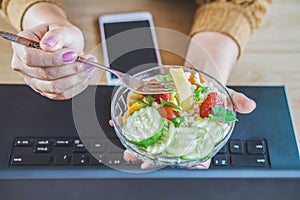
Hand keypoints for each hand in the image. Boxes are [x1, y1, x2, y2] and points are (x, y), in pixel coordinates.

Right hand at [11, 23, 95, 99]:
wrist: (65, 44)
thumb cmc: (61, 36)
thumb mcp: (61, 28)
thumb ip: (56, 35)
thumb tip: (49, 45)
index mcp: (21, 46)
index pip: (31, 58)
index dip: (53, 59)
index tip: (73, 54)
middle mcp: (23, 66)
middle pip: (46, 74)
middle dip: (71, 68)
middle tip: (88, 61)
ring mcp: (34, 81)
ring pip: (55, 87)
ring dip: (76, 78)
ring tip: (89, 67)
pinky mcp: (46, 91)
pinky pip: (62, 94)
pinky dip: (77, 86)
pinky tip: (86, 75)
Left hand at [121, 90, 255, 168]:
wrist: (196, 79)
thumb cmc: (210, 93)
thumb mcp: (225, 96)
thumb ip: (236, 101)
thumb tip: (250, 105)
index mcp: (197, 134)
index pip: (197, 153)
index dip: (194, 163)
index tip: (190, 166)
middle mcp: (179, 133)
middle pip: (169, 150)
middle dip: (156, 157)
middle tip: (145, 161)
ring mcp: (165, 125)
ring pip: (151, 139)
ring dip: (138, 146)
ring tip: (128, 151)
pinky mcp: (153, 113)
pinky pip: (140, 120)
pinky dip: (128, 122)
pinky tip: (119, 122)